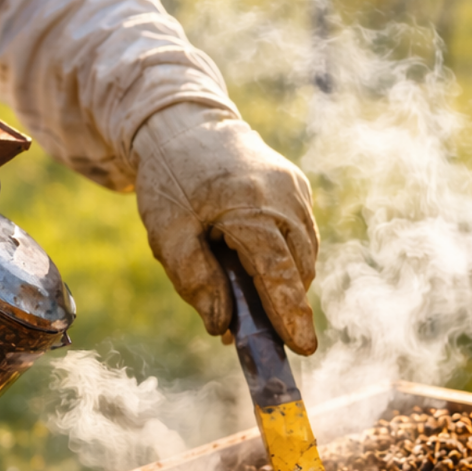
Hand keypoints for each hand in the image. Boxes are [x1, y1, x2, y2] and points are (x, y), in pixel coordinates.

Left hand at [132, 104, 318, 354]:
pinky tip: (257, 266)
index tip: (304, 347)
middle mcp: (283, 196)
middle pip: (299, 267)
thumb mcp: (166, 233)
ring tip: (250, 297)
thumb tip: (221, 326)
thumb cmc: (170, 179)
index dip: (290, 312)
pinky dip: (286, 259)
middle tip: (260, 334)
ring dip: (286, 283)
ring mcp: (296, 189)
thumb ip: (194, 280)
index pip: (277, 270)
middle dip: (286, 304)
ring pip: (305, 255)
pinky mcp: (298, 187)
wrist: (184, 123)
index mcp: (248, 205)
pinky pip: (302, 236)